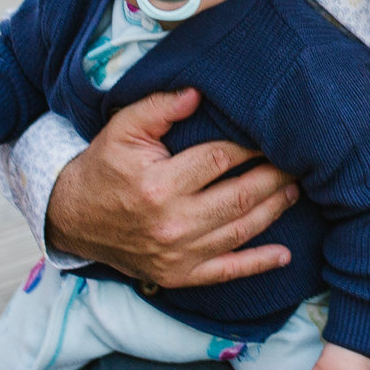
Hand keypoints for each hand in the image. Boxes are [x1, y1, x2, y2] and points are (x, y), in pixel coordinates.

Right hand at [44, 87, 299, 288]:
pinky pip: (226, 272)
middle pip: (239, 197)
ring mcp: (177, 254)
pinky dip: (258, 264)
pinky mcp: (178, 275)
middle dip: (274, 177)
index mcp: (158, 185)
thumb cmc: (102, 168)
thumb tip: (197, 93)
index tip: (271, 134)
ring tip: (294, 190)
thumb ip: (159, 108)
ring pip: (240, 231)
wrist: (72, 218)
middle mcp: (172, 223)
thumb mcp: (121, 130)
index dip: (250, 146)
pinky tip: (284, 255)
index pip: (219, 159)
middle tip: (298, 162)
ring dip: (273, 210)